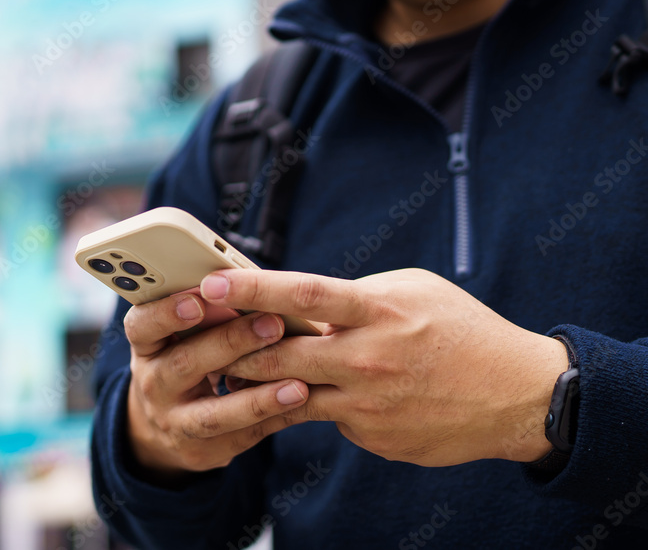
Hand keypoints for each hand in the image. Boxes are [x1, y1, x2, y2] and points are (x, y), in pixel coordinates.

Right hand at [124, 293, 310, 480]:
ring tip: (297, 382)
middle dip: (230, 342)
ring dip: (257, 398)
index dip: (166, 312)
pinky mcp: (203, 451)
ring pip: (214, 414)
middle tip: (271, 323)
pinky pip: (242, 436)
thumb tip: (255, 287)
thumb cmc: (184, 359)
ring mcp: (175, 422)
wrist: (165, 426)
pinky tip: (301, 402)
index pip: (142, 325)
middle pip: (185, 363)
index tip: (197, 299)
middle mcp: (154, 384)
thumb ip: (207, 313)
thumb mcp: (178, 336)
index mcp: (146, 345)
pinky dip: (274, 418)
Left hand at [200, 268, 569, 466]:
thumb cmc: (461, 331)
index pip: (301, 294)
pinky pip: (327, 417)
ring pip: (291, 394)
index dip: (250, 288)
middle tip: (204, 338)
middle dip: (234, 349)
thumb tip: (303, 301)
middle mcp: (368, 359)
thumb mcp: (413, 291)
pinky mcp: (372, 437)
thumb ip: (356, 295)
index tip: (210, 282)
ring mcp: (368, 404)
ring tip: (235, 372)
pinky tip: (322, 394)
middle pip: (280, 356)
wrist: (516, 396)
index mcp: (378, 311)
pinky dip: (316, 403)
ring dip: (260, 384)